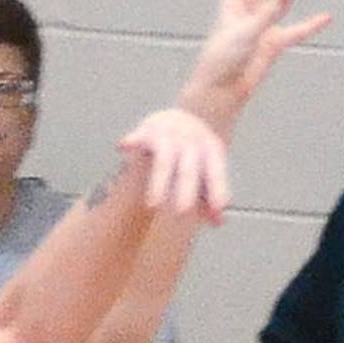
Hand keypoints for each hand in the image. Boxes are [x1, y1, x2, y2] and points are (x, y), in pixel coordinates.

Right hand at [118, 106, 232, 223]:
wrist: (178, 120)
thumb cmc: (193, 155)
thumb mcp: (206, 171)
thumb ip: (211, 197)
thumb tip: (219, 222)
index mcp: (211, 149)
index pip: (215, 171)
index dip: (217, 189)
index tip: (218, 209)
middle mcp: (191, 141)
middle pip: (188, 170)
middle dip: (186, 191)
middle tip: (182, 213)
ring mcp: (169, 135)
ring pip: (164, 161)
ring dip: (159, 183)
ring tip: (153, 205)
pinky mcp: (147, 132)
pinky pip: (138, 138)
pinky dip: (131, 142)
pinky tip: (123, 147)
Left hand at [179, 0, 329, 136]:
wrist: (221, 91)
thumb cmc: (223, 59)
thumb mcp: (245, 31)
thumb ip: (267, 13)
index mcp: (234, 0)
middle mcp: (248, 10)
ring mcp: (261, 27)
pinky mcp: (272, 45)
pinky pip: (297, 31)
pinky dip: (311, 25)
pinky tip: (326, 17)